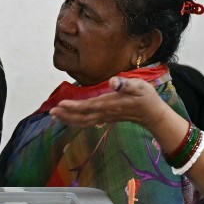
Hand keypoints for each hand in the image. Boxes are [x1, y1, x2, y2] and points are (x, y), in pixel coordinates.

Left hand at [48, 77, 168, 129]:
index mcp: (111, 104)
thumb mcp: (139, 86)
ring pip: (83, 121)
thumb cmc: (146, 97)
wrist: (152, 114)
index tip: (61, 105)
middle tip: (51, 112)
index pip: (89, 106)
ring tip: (54, 116)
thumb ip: (126, 84)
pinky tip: (67, 119)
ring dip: (68, 119)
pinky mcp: (105, 118)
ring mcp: (104, 117)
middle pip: (82, 117)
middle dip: (66, 115)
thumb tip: (113, 81)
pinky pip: (87, 122)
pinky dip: (75, 121)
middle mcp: (105, 113)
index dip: (74, 107)